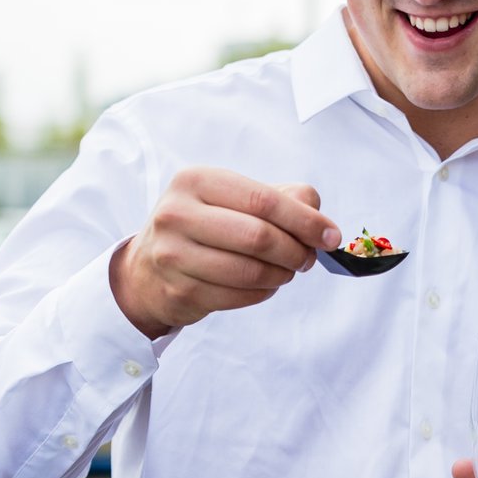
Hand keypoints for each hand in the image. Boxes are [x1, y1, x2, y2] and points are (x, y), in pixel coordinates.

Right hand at [108, 167, 341, 339]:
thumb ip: (281, 198)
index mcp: (194, 181)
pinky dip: (263, 293)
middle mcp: (177, 214)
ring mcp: (173, 255)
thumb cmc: (201, 226)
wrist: (147, 269)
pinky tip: (263, 285)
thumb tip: (320, 221)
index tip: (331, 236)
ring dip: (281, 275)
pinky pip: (239, 296)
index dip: (305, 221)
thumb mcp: (232, 199)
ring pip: (250, 271)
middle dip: (295, 251)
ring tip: (285, 271)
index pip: (262, 200)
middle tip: (308, 258)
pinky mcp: (178, 291)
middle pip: (258, 237)